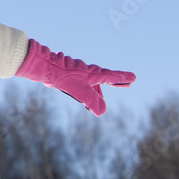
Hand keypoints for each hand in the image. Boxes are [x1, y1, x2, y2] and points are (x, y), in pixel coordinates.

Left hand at [15, 39, 135, 115]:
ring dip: (98, 89)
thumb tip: (102, 112)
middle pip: (104, 78)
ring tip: (101, 99)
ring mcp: (78, 72)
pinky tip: (78, 92)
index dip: (122, 78)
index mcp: (93, 74)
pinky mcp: (68, 73)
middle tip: (126, 84)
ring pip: (91, 82)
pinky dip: (85, 87)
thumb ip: (91, 101)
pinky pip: (81, 82)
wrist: (43, 66)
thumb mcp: (79, 91)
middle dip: (114, 82)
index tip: (134, 78)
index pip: (112, 77)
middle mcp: (87, 71)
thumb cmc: (62, 77)